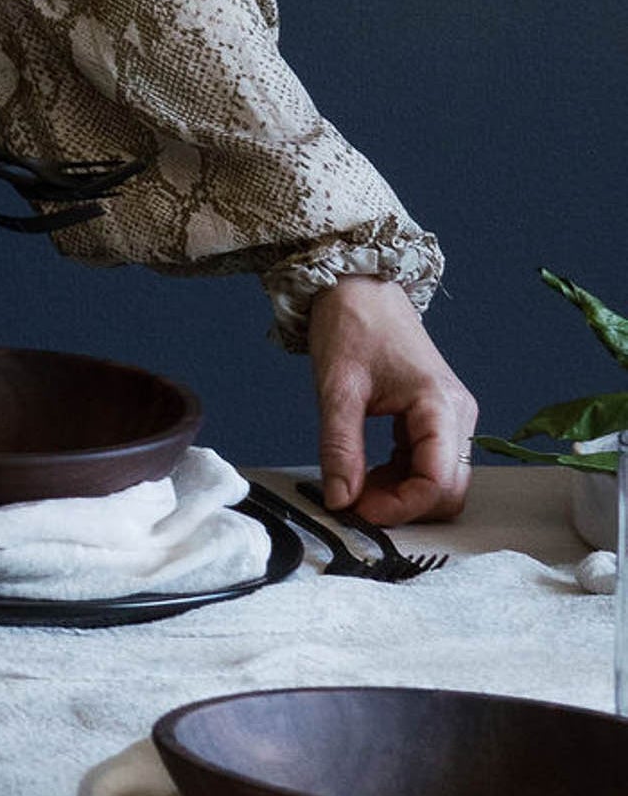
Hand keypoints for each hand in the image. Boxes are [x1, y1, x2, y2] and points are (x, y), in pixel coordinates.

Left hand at [307, 279, 475, 525]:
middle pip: (448, 491)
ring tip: (355, 483)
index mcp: (441, 406)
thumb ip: (339, 447)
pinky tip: (366, 471)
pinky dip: (400, 478)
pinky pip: (428, 465)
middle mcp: (458, 416)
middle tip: (354, 501)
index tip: (358, 509)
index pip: (438, 483)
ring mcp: (451, 419)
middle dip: (404, 506)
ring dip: (401, 495)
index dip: (400, 507)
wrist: (358, 286)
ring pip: (441, 483)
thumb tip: (340, 499)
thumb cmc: (352, 323)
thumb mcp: (337, 387)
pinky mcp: (437, 419)